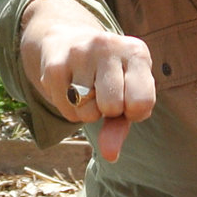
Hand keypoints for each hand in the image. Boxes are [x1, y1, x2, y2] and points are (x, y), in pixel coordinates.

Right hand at [29, 26, 154, 162]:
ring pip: (87, 112)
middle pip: (112, 107)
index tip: (129, 99)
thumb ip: (122, 125)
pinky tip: (71, 89)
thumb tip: (110, 155)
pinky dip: (71, 111)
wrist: (67, 40)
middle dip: (109, 110)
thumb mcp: (126, 93)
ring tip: (88, 90)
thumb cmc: (109, 75)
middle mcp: (108, 46)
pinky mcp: (54, 67)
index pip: (142, 102)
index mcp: (136, 51)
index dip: (135, 111)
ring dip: (88, 112)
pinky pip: (68, 112)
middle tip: (104, 92)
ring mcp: (79, 54)